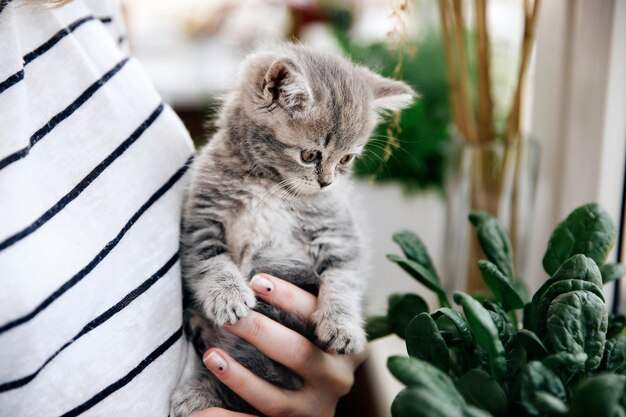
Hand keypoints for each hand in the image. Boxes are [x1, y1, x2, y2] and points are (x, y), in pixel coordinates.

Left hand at [190, 274, 366, 416]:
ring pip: (277, 388)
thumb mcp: (314, 334)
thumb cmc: (302, 352)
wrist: (307, 407)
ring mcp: (319, 406)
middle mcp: (339, 377)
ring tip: (215, 344)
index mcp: (349, 346)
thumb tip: (263, 276)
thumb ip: (308, 311)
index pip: (320, 315)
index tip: (256, 281)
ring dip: (242, 365)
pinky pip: (262, 408)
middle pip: (299, 350)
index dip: (288, 296)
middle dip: (260, 328)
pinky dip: (234, 389)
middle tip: (231, 311)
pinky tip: (213, 372)